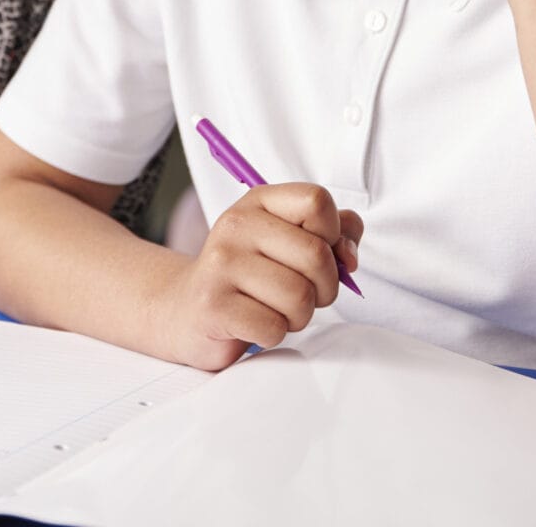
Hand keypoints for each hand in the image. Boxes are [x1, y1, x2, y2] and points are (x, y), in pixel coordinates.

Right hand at [154, 183, 362, 370]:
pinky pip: (274, 328)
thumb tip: (349, 254)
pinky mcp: (214, 306)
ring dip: (299, 315)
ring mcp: (221, 265)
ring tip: (275, 309)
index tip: (319, 253)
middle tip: (302, 294)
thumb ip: (333, 235)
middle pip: (317, 255)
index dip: (333, 234)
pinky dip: (274, 334)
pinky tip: (255, 324)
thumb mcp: (287, 242)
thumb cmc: (250, 278)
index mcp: (258, 202)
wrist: (186, 310)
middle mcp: (236, 225)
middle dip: (324, 287)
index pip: (317, 201)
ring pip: (300, 297)